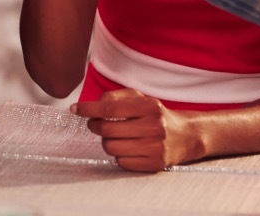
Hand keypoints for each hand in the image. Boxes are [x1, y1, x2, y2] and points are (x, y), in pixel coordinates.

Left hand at [73, 89, 201, 171]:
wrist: (184, 136)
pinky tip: (127, 147)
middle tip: (95, 123)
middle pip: (107, 129)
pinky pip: (121, 162)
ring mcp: (155, 147)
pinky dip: (119, 155)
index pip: (110, 107)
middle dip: (95, 126)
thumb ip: (116, 96)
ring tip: (115, 136)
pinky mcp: (154, 164)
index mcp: (149, 106)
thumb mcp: (140, 98)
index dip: (89, 108)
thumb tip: (94, 103)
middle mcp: (154, 126)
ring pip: (111, 147)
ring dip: (107, 141)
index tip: (75, 109)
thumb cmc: (156, 115)